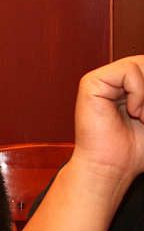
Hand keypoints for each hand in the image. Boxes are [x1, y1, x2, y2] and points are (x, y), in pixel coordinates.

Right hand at [73, 55, 143, 182]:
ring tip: (142, 115)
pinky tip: (131, 111)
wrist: (113, 166)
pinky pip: (128, 71)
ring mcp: (102, 80)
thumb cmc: (136, 148)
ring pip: (141, 63)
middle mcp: (115, 80)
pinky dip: (138, 92)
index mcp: (129, 86)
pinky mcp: (91, 83)